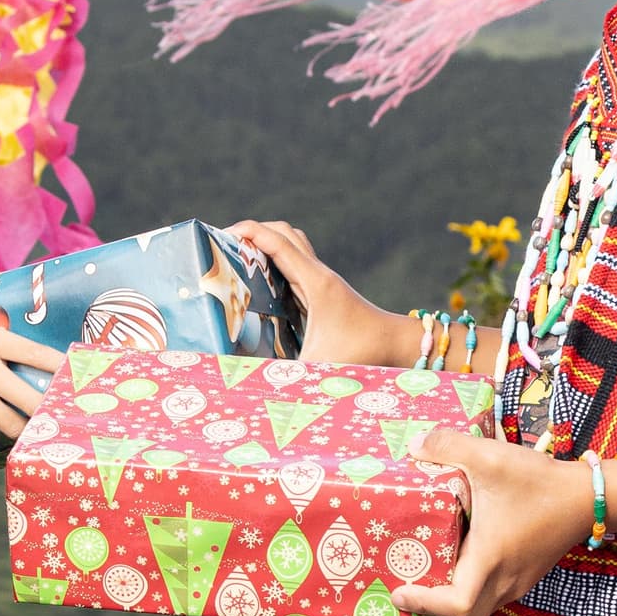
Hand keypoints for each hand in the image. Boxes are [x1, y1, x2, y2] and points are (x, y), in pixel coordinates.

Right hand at [228, 220, 410, 370]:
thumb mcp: (319, 365)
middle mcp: (318, 273)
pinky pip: (296, 263)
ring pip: (291, 244)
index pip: (277, 242)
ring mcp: (322, 279)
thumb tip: (250, 384)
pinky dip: (276, 261)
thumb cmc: (361, 352)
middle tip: (225, 247)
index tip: (222, 235)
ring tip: (239, 259)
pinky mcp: (323, 290)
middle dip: (253, 231)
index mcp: (315, 282)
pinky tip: (261, 280)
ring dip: (266, 243)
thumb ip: (284, 375)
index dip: (249, 231)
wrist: (395, 343)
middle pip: (283, 232)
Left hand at [390, 429, 596, 615]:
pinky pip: (492, 599)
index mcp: (490, 560)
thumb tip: (413, 446)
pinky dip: (472, 593)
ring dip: (454, 608)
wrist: (589, 496)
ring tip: (429, 578)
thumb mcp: (490, 456)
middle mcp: (503, 582)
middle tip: (414, 595)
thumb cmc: (539, 481)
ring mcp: (517, 584)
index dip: (426, 605)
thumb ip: (448, 446)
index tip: (401, 593)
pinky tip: (461, 561)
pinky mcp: (525, 578)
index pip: (456, 606)